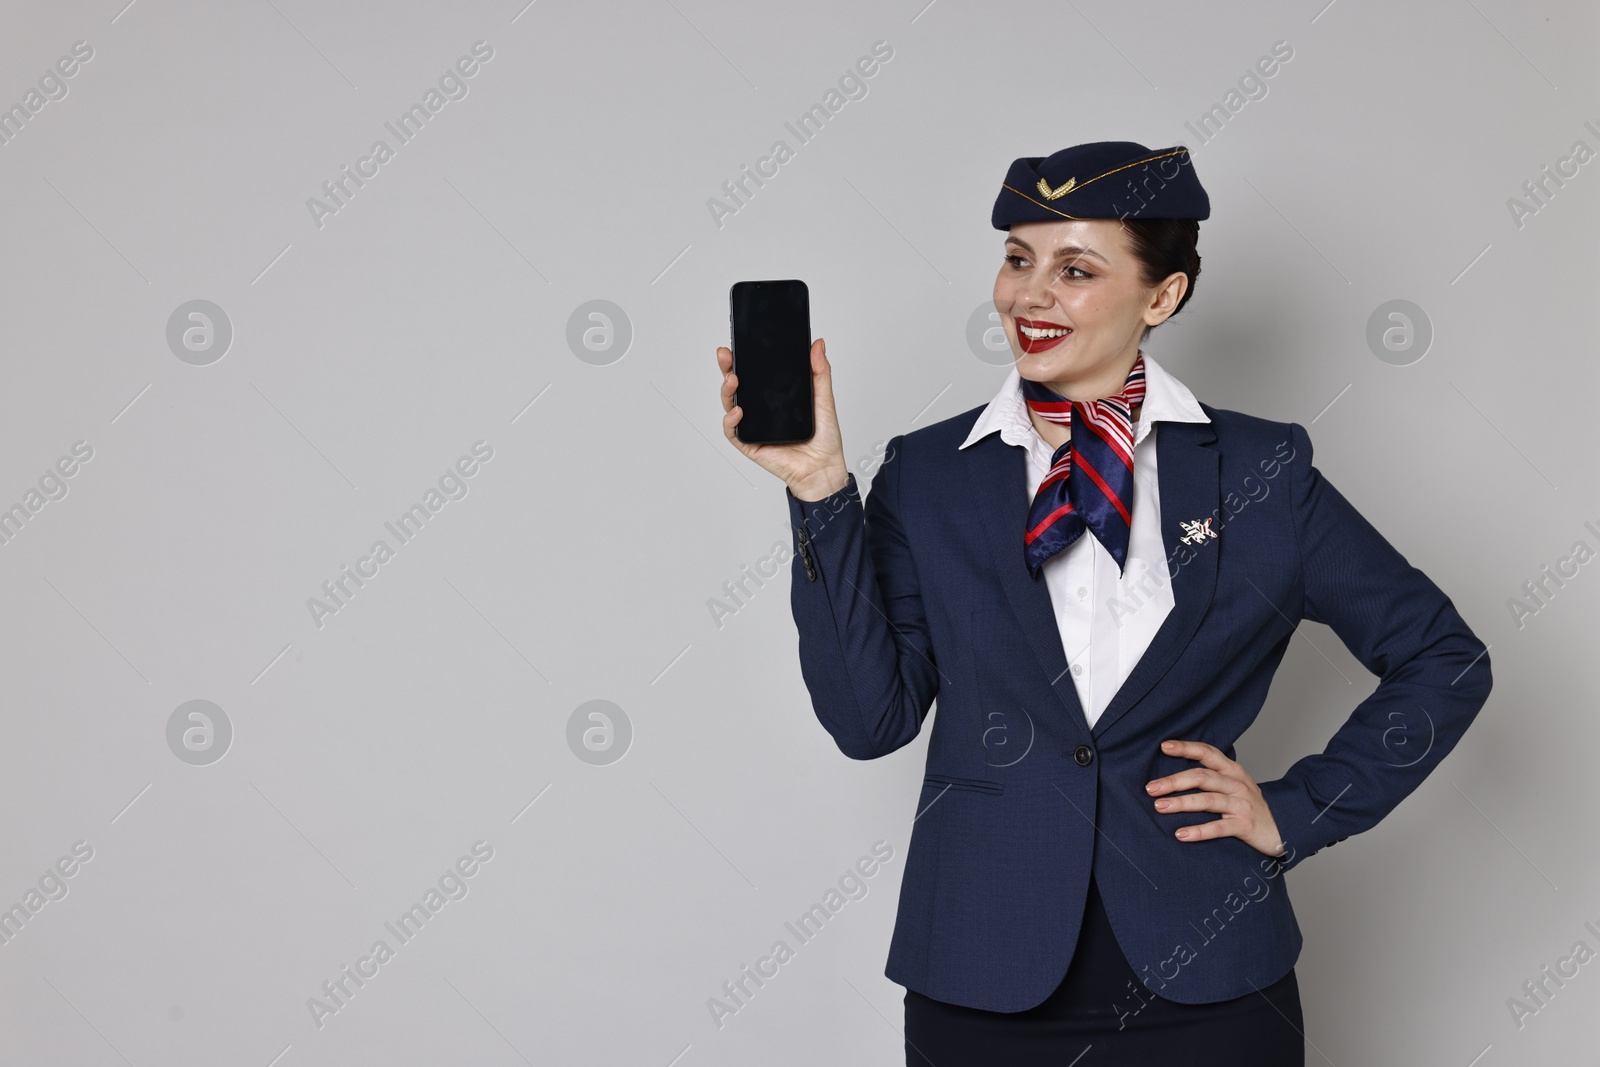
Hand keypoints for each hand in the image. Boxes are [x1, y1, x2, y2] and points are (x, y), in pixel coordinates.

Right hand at [717, 338, 848, 500]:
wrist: (823, 468)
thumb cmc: (824, 438)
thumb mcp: (823, 398)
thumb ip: (819, 371)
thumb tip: (817, 344)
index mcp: (774, 396)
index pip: (754, 373)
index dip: (743, 358)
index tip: (738, 343)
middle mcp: (760, 409)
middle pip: (737, 385)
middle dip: (727, 368)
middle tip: (726, 355)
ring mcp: (753, 426)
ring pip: (730, 405)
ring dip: (727, 391)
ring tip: (733, 380)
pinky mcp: (749, 444)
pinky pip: (733, 431)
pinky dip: (731, 420)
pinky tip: (738, 411)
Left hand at [1145, 740, 1284, 857]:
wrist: (1284, 828)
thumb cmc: (1250, 805)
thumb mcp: (1234, 784)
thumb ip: (1212, 776)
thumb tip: (1173, 774)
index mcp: (1233, 771)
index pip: (1208, 753)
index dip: (1186, 748)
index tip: (1163, 746)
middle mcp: (1237, 784)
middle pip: (1202, 777)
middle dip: (1174, 781)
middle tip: (1151, 788)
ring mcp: (1242, 805)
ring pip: (1207, 800)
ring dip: (1181, 803)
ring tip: (1159, 807)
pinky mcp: (1245, 826)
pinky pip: (1218, 828)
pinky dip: (1198, 831)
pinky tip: (1180, 834)